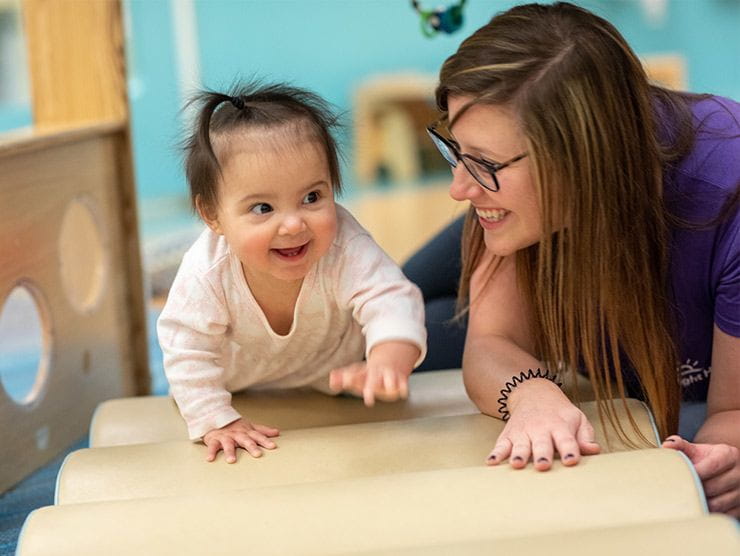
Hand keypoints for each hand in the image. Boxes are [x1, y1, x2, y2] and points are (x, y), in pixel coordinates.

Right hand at [202, 418, 279, 462]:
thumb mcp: (250, 426)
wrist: (215, 416)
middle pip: (245, 440)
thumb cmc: (235, 425)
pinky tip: (210, 459)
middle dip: (251, 447)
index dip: (265, 441)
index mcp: (247, 432)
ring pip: (228, 444)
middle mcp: (237, 434)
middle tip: (257, 454)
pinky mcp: (214, 439)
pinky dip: (211, 452)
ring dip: (230, 452)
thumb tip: (277, 432)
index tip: (273, 446)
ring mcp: (226, 436)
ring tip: (232, 460)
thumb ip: (262, 431)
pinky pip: (212, 446)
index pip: (258, 436)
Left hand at [329, 361, 408, 406]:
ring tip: (389, 388)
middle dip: (371, 388)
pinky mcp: (400, 379)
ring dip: (390, 383)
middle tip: (368, 398)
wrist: (390, 364)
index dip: (351, 378)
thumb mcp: (356, 375)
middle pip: (373, 380)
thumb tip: (331, 380)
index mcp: (365, 373)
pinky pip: (403, 383)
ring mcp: (388, 376)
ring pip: (390, 378)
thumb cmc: (369, 374)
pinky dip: (403, 387)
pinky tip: (403, 393)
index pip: (357, 375)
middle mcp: (377, 374)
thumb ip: (342, 378)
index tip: (345, 381)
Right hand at [486, 379, 600, 470]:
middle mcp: (540, 429)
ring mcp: (523, 432)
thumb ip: (585, 436)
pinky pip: (501, 444)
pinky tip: (491, 462)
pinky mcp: (508, 435)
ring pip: (520, 444)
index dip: (569, 450)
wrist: (534, 393)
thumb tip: (594, 450)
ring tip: (517, 464)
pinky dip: (496, 453)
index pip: (566, 439)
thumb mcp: (577, 419)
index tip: (571, 460)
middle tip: (542, 465)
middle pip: (541, 443)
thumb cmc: (559, 413)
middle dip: (542, 454)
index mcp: (560, 426)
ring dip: (518, 454)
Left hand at [662, 435, 739, 515]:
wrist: (725, 468)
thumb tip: (666, 445)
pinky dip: (708, 513)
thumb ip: (680, 445)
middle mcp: (739, 474)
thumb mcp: (696, 449)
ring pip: (717, 504)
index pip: (711, 466)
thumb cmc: (706, 459)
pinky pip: (722, 515)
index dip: (693, 472)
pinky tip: (696, 508)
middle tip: (677, 489)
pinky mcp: (739, 508)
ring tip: (684, 498)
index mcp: (729, 455)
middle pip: (713, 487)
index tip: (679, 476)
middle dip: (693, 488)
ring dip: (699, 503)